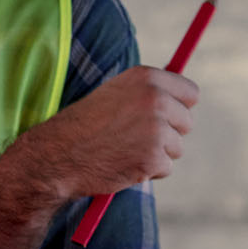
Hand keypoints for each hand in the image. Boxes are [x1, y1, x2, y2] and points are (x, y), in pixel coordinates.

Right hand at [36, 66, 198, 197]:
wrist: (57, 155)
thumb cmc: (84, 125)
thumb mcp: (114, 94)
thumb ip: (147, 93)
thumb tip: (182, 98)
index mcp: (145, 78)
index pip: (190, 92)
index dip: (178, 106)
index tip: (165, 115)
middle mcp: (155, 99)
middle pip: (186, 122)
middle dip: (168, 133)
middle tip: (134, 136)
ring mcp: (156, 129)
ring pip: (177, 147)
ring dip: (156, 153)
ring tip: (124, 149)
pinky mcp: (154, 158)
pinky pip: (165, 167)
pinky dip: (147, 170)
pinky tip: (123, 163)